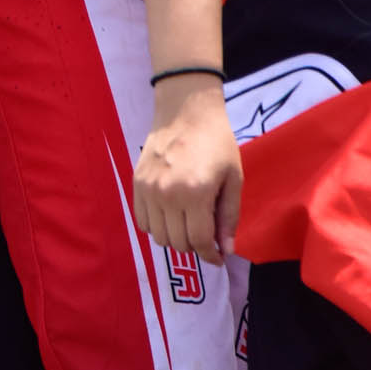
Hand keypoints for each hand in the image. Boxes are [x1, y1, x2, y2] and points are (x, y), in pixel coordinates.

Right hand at [133, 78, 240, 263]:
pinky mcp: (136, 183)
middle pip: (178, 243)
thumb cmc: (216, 143)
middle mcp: (168, 195)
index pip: (199, 241)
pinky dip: (156, 227)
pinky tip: (170, 216)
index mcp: (196, 193)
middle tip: (205, 237)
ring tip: (187, 226)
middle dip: (195, 247)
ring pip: (158, 236)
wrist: (185, 111)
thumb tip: (225, 249)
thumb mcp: (233, 179)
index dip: (211, 255)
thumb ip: (229, 217)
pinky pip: (142, 221)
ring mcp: (148, 189)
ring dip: (175, 239)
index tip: (218, 258)